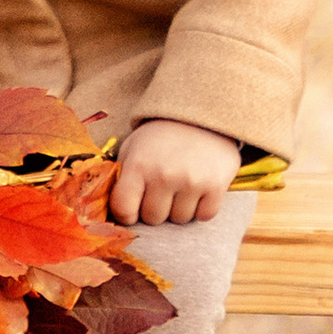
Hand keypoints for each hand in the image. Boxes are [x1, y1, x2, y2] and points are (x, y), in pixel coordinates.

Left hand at [111, 117, 240, 226]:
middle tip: (161, 189)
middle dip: (155, 208)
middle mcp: (164, 175)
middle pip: (153, 218)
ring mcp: (191, 182)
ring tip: (181, 185)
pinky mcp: (216, 186)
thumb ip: (122, 176)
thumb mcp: (133, 147)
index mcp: (139, 166)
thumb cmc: (162, 135)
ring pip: (179, 220)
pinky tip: (199, 189)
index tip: (133, 209)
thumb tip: (116, 209)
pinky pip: (204, 216)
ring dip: (179, 208)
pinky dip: (202, 208)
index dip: (126, 214)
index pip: (124, 210)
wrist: (202, 113)